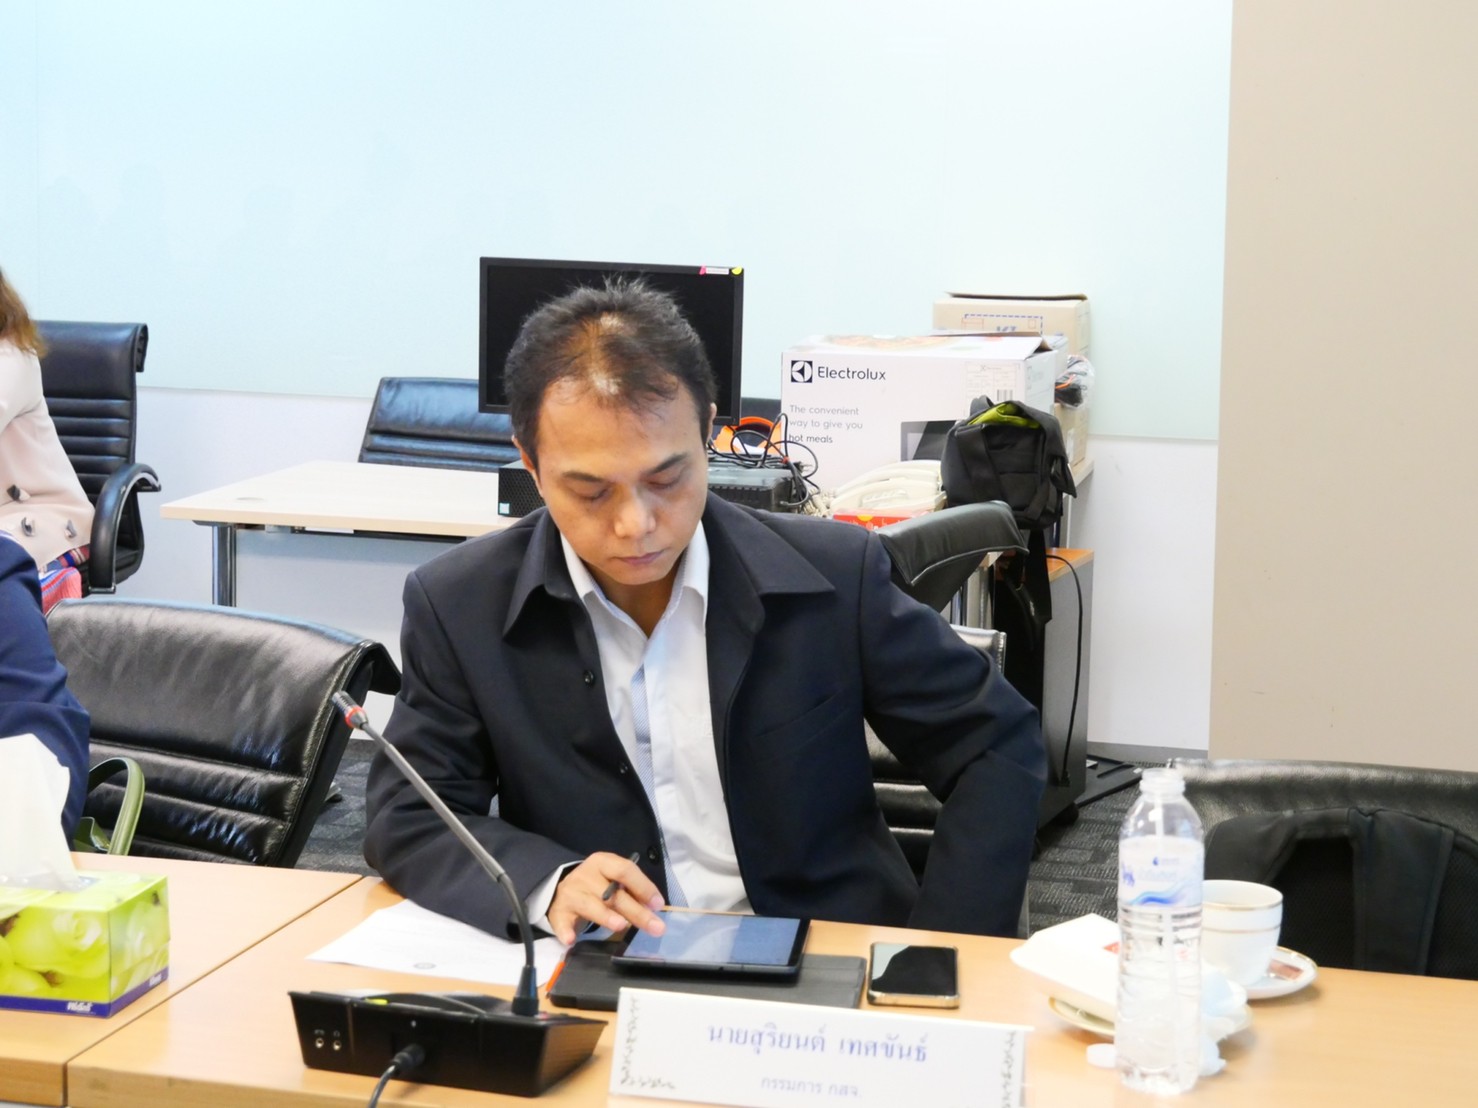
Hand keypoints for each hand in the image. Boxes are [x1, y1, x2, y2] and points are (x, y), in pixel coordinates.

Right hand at [547, 852, 665, 945]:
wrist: (562, 892)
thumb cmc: (596, 886)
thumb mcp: (612, 881)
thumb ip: (632, 892)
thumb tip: (654, 907)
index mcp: (602, 863)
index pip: (625, 870)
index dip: (643, 887)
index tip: (658, 905)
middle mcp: (585, 875)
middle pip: (612, 894)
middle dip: (636, 911)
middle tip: (655, 927)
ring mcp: (570, 893)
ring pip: (591, 906)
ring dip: (606, 916)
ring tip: (621, 926)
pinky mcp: (558, 912)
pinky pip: (562, 922)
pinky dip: (565, 930)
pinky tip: (571, 939)